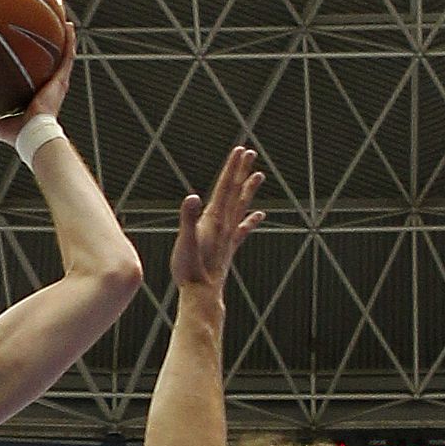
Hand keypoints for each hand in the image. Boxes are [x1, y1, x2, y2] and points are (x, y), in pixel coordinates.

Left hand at [0, 22, 76, 145]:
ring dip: (66, 39)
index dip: (37, 64)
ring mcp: (57, 83)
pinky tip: (69, 27)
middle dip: (53, 47)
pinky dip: (70, 42)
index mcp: (37, 96)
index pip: (38, 76)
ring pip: (64, 56)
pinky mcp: (61, 81)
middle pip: (53, 62)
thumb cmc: (18, 134)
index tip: (33, 51)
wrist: (32, 135)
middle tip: (50, 29)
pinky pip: (67, 57)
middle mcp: (50, 87)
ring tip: (65, 21)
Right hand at [170, 146, 265, 290]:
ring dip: (248, 189)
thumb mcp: (184, 243)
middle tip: (250, 152)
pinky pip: (243, 229)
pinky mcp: (229, 247)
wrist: (203, 295)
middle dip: (241, 171)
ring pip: (241, 207)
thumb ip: (188, 219)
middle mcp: (225, 224)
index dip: (231, 168)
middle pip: (235, 192)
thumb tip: (192, 197)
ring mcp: (229, 236)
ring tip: (259, 175)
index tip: (239, 150)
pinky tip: (260, 215)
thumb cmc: (190, 271)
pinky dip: (251, 220)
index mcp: (214, 220)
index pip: (225, 187)